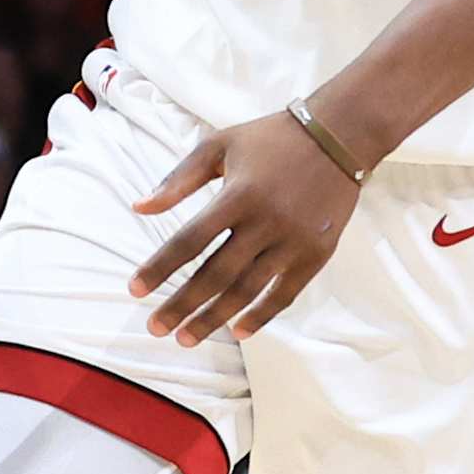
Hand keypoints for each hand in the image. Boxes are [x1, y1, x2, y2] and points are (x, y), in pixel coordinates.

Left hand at [129, 110, 359, 344]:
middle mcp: (265, 221)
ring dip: (214, 318)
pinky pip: (285, 294)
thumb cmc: (270, 138)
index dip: (160, 267)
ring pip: (247, 290)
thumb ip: (178, 179)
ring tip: (187, 338)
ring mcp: (293, 241)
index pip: (190, 239)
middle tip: (156, 328)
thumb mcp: (219, 145)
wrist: (339, 136)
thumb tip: (139, 207)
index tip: (135, 290)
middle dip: (182, 305)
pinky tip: (237, 331)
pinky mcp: (316, 254)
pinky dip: (261, 315)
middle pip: (216, 274)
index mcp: (238, 194)